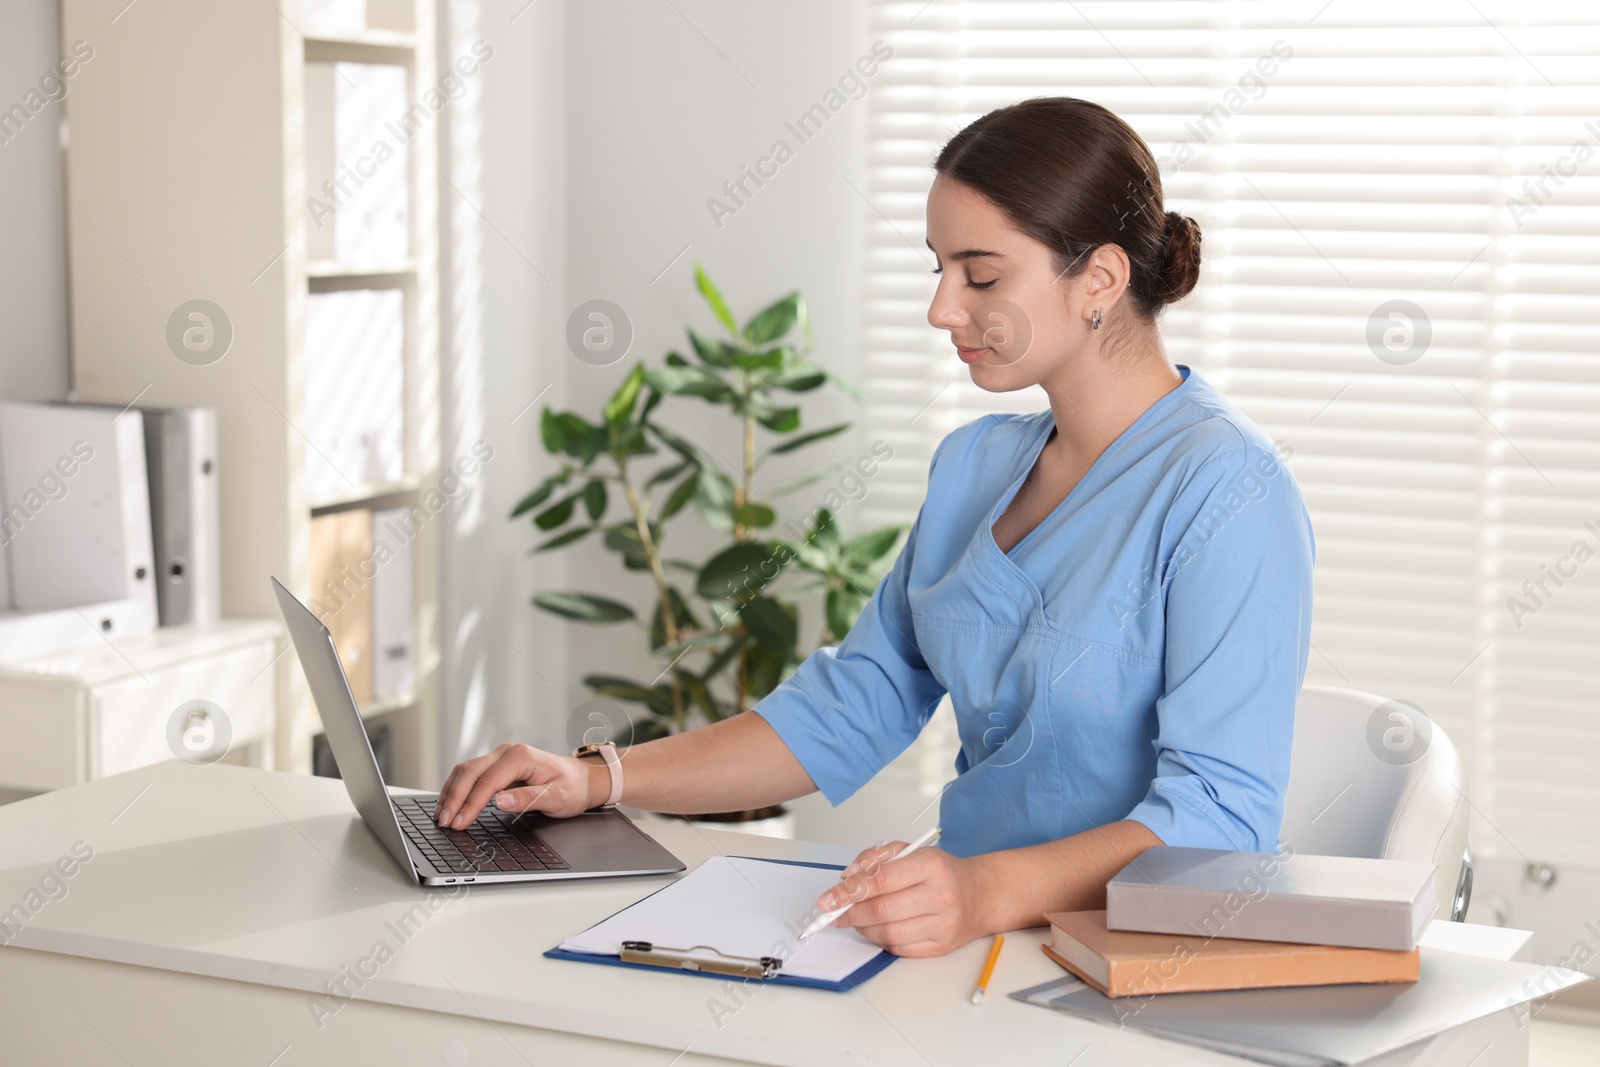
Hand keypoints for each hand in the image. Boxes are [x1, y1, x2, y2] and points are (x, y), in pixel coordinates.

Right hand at [432, 743, 598, 827]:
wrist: (582, 779)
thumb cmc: (572, 788)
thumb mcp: (555, 797)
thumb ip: (526, 799)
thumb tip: (498, 802)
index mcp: (520, 757)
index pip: (487, 782)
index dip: (470, 804)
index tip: (458, 823)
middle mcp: (507, 752)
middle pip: (470, 773)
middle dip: (454, 798)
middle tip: (443, 822)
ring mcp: (501, 756)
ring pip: (466, 770)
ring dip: (451, 792)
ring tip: (441, 815)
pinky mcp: (497, 764)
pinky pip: (471, 774)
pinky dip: (457, 788)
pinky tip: (449, 802)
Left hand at [816, 841, 992, 956]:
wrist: (981, 895)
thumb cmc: (943, 872)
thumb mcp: (912, 850)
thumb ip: (876, 858)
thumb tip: (847, 878)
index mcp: (931, 865)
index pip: (880, 880)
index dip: (848, 892)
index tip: (827, 899)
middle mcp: (940, 895)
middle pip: (882, 910)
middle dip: (851, 913)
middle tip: (834, 913)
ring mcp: (943, 924)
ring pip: (888, 933)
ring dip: (864, 928)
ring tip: (857, 919)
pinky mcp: (941, 946)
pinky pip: (900, 949)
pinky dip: (881, 940)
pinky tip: (878, 929)